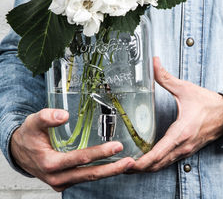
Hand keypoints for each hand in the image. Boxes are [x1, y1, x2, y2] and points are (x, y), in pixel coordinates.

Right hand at [11, 109, 134, 191]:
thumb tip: (63, 115)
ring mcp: (62, 181)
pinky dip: (99, 172)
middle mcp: (58, 177)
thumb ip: (47, 117)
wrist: (19, 151)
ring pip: (89, 178)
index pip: (80, 159)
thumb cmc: (28, 136)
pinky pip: (85, 177)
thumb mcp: (33, 122)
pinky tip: (112, 165)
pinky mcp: (65, 180)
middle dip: (111, 169)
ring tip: (127, 164)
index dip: (99, 153)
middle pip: (90, 174)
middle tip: (130, 161)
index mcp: (50, 163)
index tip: (116, 147)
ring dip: (109, 172)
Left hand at [132, 57, 222, 172]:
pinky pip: (169, 162)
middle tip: (122, 165)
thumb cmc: (208, 103)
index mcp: (182, 132)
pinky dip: (156, 164)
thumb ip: (166, 77)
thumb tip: (153, 63)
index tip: (129, 162)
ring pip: (163, 165)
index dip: (143, 161)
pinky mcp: (187, 151)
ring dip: (146, 168)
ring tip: (130, 165)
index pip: (159, 152)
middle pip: (157, 164)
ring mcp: (186, 151)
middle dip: (139, 167)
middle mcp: (183, 145)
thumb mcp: (185, 88)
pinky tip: (147, 160)